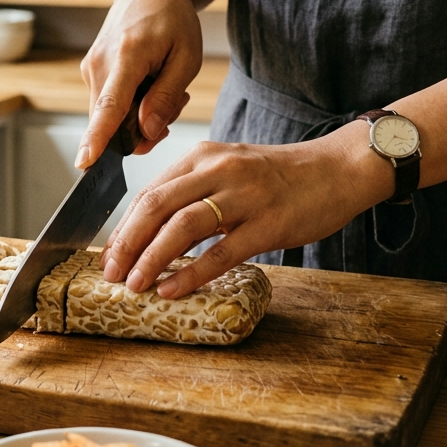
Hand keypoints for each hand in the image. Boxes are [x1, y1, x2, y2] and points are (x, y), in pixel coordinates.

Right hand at [77, 0, 203, 168]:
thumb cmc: (173, 18)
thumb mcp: (186, 57)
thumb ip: (166, 97)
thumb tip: (146, 131)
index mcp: (126, 56)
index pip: (109, 106)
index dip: (98, 137)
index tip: (85, 162)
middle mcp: (99, 64)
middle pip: (113, 122)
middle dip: (144, 128)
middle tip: (175, 103)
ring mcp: (90, 68)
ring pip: (112, 117)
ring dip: (140, 115)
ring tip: (164, 85)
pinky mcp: (90, 72)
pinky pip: (109, 106)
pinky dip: (131, 105)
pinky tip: (148, 84)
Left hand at [99, 126, 387, 297]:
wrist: (338, 169)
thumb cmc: (280, 177)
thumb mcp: (230, 170)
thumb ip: (194, 190)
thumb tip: (151, 228)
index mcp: (203, 157)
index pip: (149, 192)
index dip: (124, 227)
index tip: (108, 256)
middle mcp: (219, 171)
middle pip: (156, 205)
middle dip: (127, 243)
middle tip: (110, 274)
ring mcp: (245, 196)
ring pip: (183, 226)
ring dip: (152, 258)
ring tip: (134, 285)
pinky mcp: (269, 223)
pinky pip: (221, 251)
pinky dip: (191, 272)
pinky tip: (171, 289)